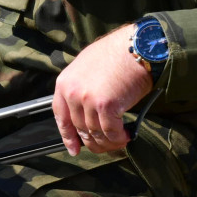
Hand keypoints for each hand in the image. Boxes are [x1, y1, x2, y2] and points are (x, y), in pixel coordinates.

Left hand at [53, 24, 153, 155]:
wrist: (136, 47)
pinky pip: (111, 132)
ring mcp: (87, 100)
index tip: (73, 149)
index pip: (60, 116)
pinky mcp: (106, 106)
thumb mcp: (86, 66)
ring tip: (120, 140)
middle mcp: (72, 92)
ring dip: (109, 142)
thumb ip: (81, 87)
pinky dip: (119, 138)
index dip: (67, 136)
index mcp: (64, 83)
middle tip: (108, 146)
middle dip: (94, 142)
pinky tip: (127, 135)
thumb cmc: (116, 53)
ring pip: (95, 134)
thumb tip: (86, 111)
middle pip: (80, 129)